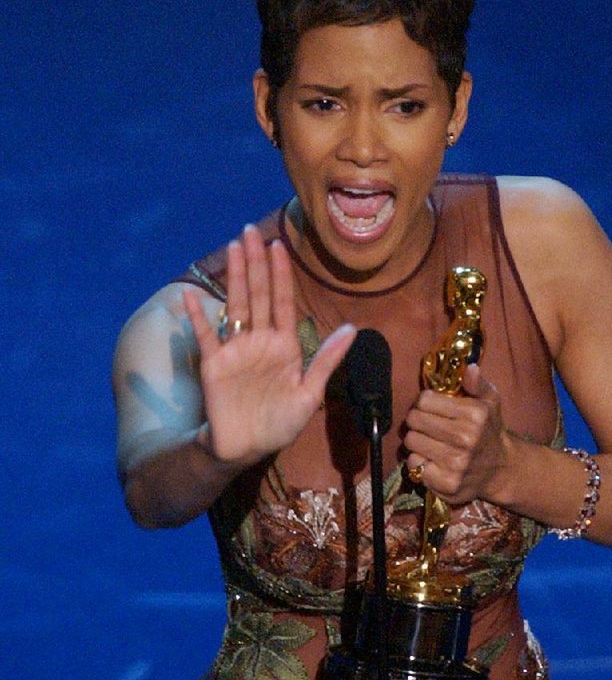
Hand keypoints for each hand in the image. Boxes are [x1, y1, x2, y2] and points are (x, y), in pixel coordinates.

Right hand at [183, 224, 355, 466]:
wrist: (248, 448)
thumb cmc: (280, 423)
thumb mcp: (310, 393)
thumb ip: (326, 360)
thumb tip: (352, 329)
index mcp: (284, 344)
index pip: (283, 301)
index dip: (281, 273)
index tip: (279, 245)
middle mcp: (259, 340)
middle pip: (258, 294)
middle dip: (256, 262)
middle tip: (250, 230)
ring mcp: (236, 349)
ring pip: (236, 305)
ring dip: (235, 276)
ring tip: (233, 247)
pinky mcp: (214, 364)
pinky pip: (205, 336)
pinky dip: (198, 316)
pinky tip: (191, 296)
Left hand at [403, 365, 511, 504]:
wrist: (501, 469)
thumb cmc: (490, 430)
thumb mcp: (490, 401)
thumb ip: (478, 383)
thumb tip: (469, 368)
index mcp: (474, 415)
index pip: (425, 400)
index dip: (425, 402)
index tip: (431, 408)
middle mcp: (465, 439)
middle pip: (414, 420)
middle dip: (417, 420)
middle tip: (426, 425)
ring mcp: (456, 463)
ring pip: (411, 442)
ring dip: (417, 441)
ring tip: (430, 441)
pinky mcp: (447, 484)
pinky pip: (414, 466)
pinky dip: (418, 462)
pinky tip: (432, 459)